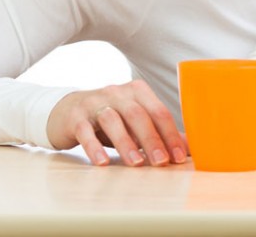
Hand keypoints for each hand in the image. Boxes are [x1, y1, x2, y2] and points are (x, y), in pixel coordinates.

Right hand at [47, 80, 186, 166]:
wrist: (66, 111)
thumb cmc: (110, 119)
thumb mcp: (135, 122)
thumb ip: (160, 133)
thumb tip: (189, 149)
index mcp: (138, 91)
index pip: (159, 111)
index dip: (170, 135)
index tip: (179, 157)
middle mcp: (117, 92)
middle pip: (138, 115)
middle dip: (152, 139)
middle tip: (161, 162)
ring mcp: (95, 102)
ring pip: (113, 120)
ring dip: (126, 143)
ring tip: (136, 164)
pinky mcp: (75, 117)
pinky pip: (86, 131)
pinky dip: (94, 147)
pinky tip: (103, 162)